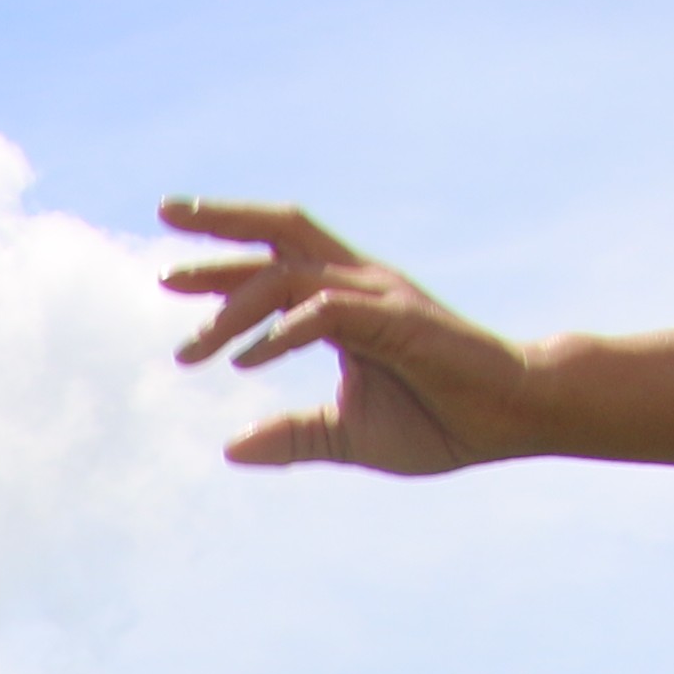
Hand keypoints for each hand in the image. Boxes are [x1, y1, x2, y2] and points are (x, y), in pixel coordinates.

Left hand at [159, 201, 530, 474]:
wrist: (511, 416)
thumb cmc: (441, 418)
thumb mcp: (347, 435)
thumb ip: (293, 436)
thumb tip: (229, 448)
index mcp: (344, 301)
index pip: (273, 263)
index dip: (221, 264)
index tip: (168, 277)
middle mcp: (357, 284)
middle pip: (280, 230)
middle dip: (220, 225)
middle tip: (163, 225)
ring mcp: (378, 296)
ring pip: (289, 272)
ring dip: (232, 306)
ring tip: (189, 349)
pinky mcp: (397, 320)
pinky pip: (324, 314)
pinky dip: (281, 333)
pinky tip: (246, 364)